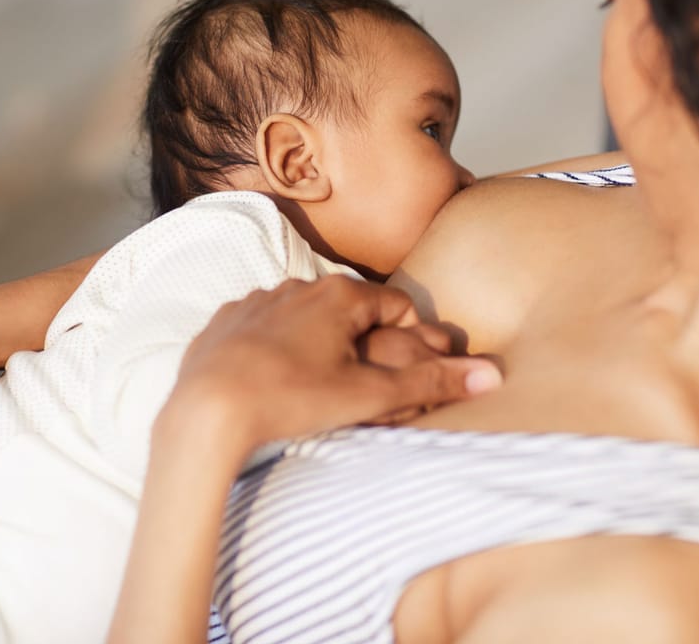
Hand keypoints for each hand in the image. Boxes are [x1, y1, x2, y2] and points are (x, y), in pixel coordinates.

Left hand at [162, 276, 500, 452]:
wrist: (206, 413)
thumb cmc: (291, 399)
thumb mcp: (368, 395)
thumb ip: (431, 382)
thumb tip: (492, 376)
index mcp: (337, 294)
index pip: (394, 304)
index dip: (407, 336)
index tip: (399, 370)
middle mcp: (296, 285)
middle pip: (349, 308)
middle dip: (362, 341)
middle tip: (358, 384)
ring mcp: (256, 300)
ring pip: (305, 315)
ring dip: (318, 342)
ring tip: (313, 384)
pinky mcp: (225, 320)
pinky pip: (263, 325)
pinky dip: (275, 346)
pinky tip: (271, 378)